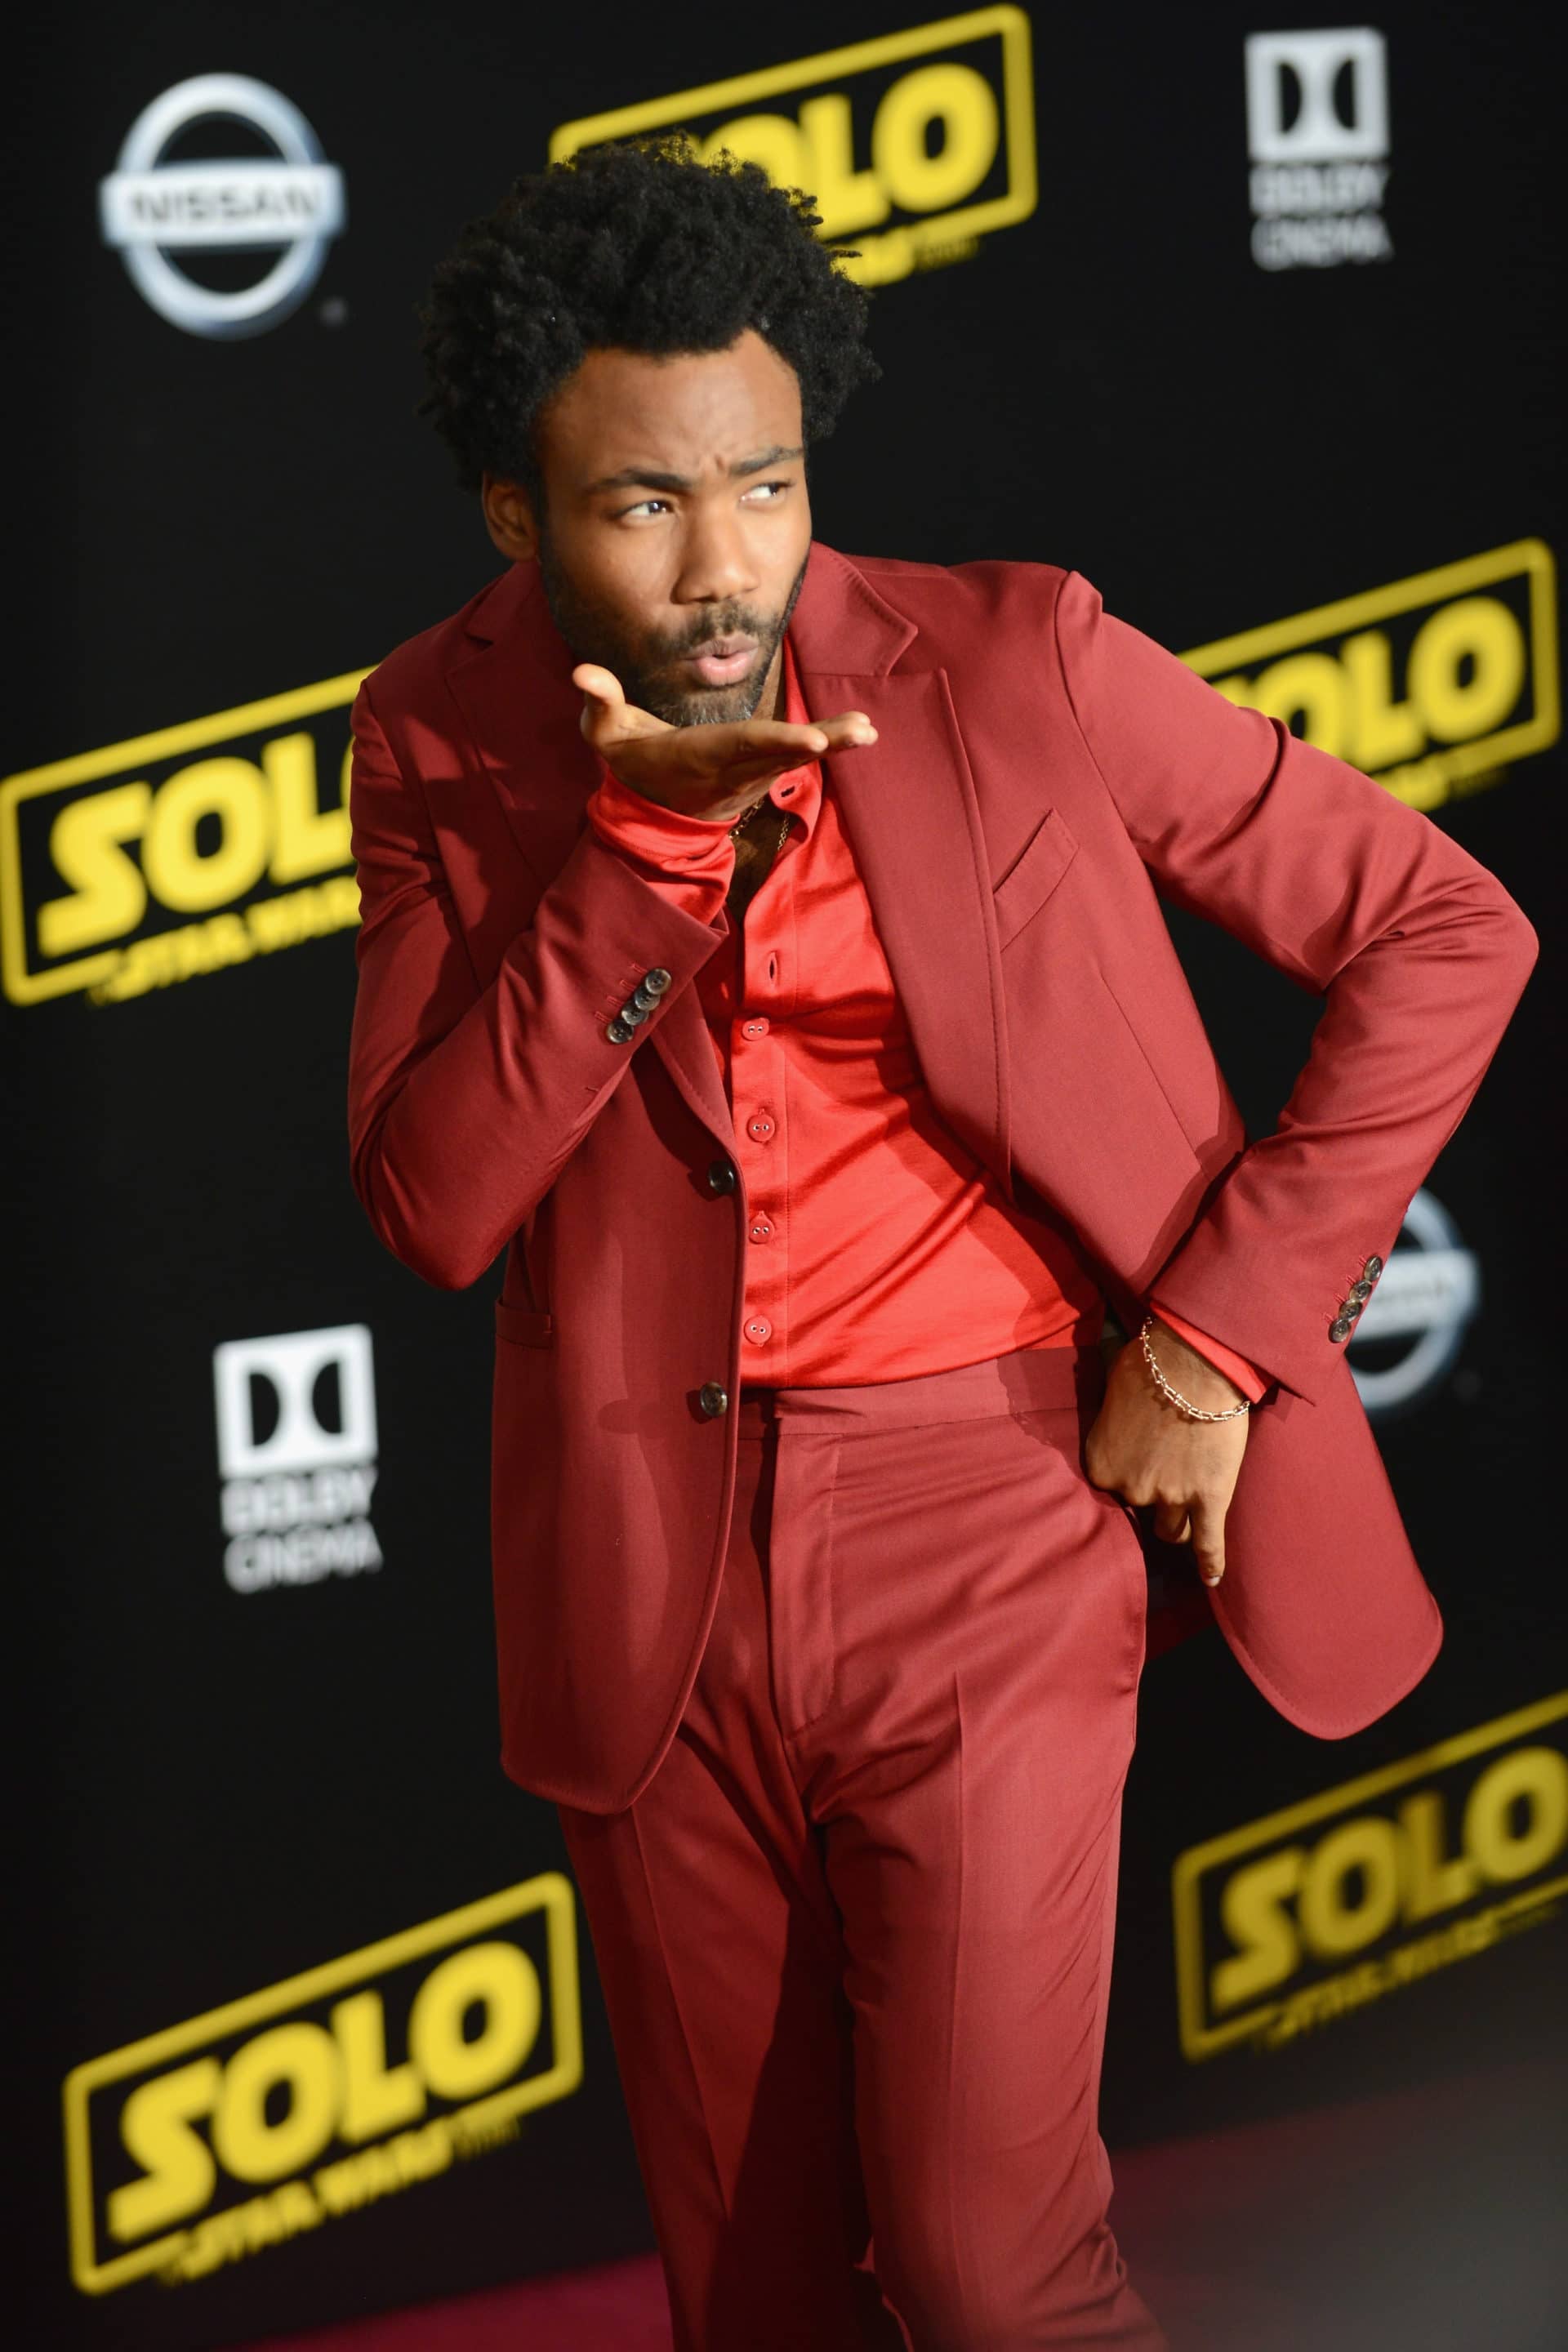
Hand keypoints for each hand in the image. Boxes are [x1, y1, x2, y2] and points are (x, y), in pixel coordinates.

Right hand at [573, 663, 876, 824]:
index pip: (741, 744)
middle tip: (859, 732)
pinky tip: (861, 730)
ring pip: (795, 758)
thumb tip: (582, 670)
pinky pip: (798, 757)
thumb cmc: (629, 760)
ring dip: (834, 743)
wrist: (651, 809)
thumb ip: (599, 700)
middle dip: (820, 743)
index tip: (810, 740)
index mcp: (700, 754)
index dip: (776, 740)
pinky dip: (830, 745)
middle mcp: (732, 768)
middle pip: (780, 753)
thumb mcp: (603, 733)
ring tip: (867, 729)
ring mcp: (751, 775)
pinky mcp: (762, 773)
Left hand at [1083, 1318, 1250, 1586]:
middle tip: (1169, 1470)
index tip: (1139, 1462)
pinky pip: (1210, 1542)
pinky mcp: (1208, 1498)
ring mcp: (1170, 1497)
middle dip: (1154, 1492)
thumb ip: (1111, 1415)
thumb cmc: (1150, 1363)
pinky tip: (1211, 1578)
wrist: (1194, 1362)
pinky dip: (1211, 1562)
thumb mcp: (1112, 1388)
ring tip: (1189, 1514)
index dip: (1128, 1472)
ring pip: (1173, 1530)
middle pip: (1142, 1506)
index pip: (1111, 1484)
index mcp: (1101, 1464)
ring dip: (1179, 1522)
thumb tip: (1113, 1406)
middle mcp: (1131, 1488)